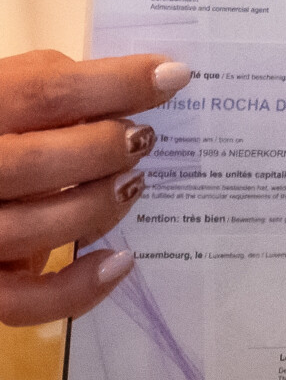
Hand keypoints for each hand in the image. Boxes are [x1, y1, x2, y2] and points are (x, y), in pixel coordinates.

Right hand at [0, 49, 189, 326]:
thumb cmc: (5, 131)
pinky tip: (121, 261)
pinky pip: (25, 302)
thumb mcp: (19, 95)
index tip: (175, 77)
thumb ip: (62, 89)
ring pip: (32, 229)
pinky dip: (79, 288)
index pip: (46, 92)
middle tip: (144, 140)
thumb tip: (147, 84)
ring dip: (98, 207)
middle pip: (37, 163)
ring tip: (133, 185)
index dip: (116, 83)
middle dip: (104, 150)